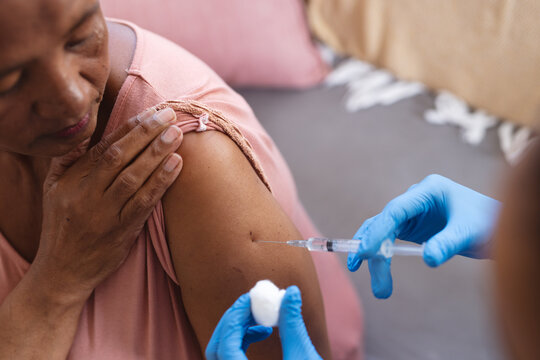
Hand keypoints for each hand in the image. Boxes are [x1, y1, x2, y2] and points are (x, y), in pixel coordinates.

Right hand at [34, 107, 183, 301]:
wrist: (63, 271)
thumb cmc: (61, 225)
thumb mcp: (53, 190)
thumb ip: (68, 160)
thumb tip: (86, 132)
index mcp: (71, 181)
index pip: (104, 148)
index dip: (129, 129)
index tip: (150, 113)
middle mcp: (87, 195)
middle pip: (119, 157)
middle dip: (146, 133)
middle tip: (169, 115)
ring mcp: (105, 214)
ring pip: (133, 178)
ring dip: (157, 154)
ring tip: (177, 134)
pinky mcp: (122, 231)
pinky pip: (143, 203)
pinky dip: (161, 182)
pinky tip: (176, 165)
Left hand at [206, 286, 321, 359]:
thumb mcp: (304, 358)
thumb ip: (293, 324)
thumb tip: (291, 292)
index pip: (225, 348)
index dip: (234, 319)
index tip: (249, 298)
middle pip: (216, 350)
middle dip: (232, 322)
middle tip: (251, 303)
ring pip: (222, 354)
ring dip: (237, 330)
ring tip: (261, 318)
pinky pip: (231, 359)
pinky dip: (241, 342)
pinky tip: (262, 331)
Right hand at [348, 174, 499, 297]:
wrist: (499, 227)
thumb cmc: (488, 224)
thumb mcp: (470, 233)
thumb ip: (448, 243)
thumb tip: (428, 260)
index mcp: (428, 191)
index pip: (396, 210)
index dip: (378, 231)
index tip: (366, 253)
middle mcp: (415, 199)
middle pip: (385, 223)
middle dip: (374, 251)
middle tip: (373, 281)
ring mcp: (411, 212)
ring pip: (382, 232)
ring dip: (376, 259)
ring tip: (380, 290)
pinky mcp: (411, 226)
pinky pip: (388, 239)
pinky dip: (381, 255)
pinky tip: (376, 271)